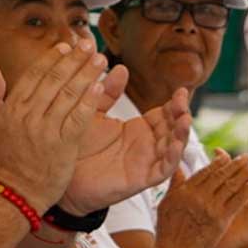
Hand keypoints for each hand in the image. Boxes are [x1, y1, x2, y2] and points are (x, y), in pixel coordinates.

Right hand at [0, 40, 107, 213]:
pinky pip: (79, 117)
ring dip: (86, 73)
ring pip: (68, 94)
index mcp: (11, 108)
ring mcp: (45, 130)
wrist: (10, 196)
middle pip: (54, 79)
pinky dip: (89, 100)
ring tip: (99, 59)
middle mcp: (27, 115)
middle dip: (74, 59)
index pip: (34, 75)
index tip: (66, 46)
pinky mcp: (62, 146)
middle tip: (89, 44)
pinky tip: (100, 86)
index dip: (52, 58)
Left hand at [64, 86, 191, 213]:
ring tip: (185, 120)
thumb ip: (107, 93)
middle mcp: (146, 145)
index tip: (181, 89)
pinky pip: (162, 170)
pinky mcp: (140, 179)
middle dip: (181, 115)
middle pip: (173, 129)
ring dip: (182, 135)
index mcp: (138, 128)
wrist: (62, 173)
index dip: (175, 103)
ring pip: (172, 148)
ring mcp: (145, 162)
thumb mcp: (93, 113)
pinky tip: (174, 146)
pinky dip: (171, 158)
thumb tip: (121, 68)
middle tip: (183, 102)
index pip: (164, 113)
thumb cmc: (77, 144)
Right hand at [154, 152, 247, 247]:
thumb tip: (178, 167)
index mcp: (184, 191)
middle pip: (221, 176)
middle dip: (236, 165)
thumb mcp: (166, 204)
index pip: (205, 172)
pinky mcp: (222, 220)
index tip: (227, 156)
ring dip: (246, 174)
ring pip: (232, 186)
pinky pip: (238, 201)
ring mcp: (211, 208)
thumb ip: (175, 185)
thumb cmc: (168, 231)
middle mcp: (198, 197)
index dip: (218, 163)